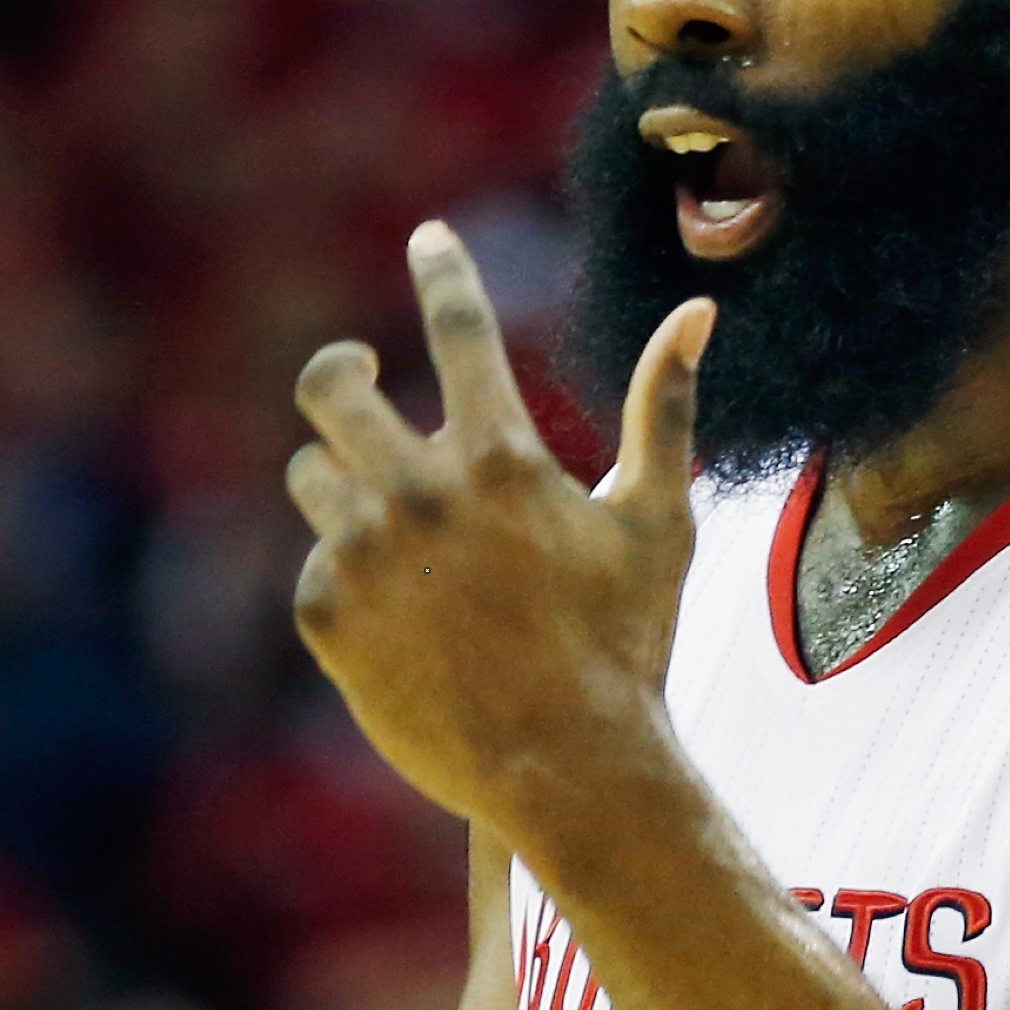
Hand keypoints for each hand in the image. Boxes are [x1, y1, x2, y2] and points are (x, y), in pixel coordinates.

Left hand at [288, 221, 713, 838]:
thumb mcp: (658, 524)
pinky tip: (400, 620)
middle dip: (342, 372)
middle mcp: (419, 493)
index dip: (443, 270)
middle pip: (330, 386)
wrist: (567, 771)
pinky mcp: (325, 615)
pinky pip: (315, 564)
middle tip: (360, 379)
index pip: (459, 327)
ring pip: (312, 476)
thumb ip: (666, 411)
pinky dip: (350, 579)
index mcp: (501, 459)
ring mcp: (364, 554)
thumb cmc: (626, 647)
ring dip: (345, 485)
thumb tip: (697, 311)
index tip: (431, 239)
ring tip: (398, 532)